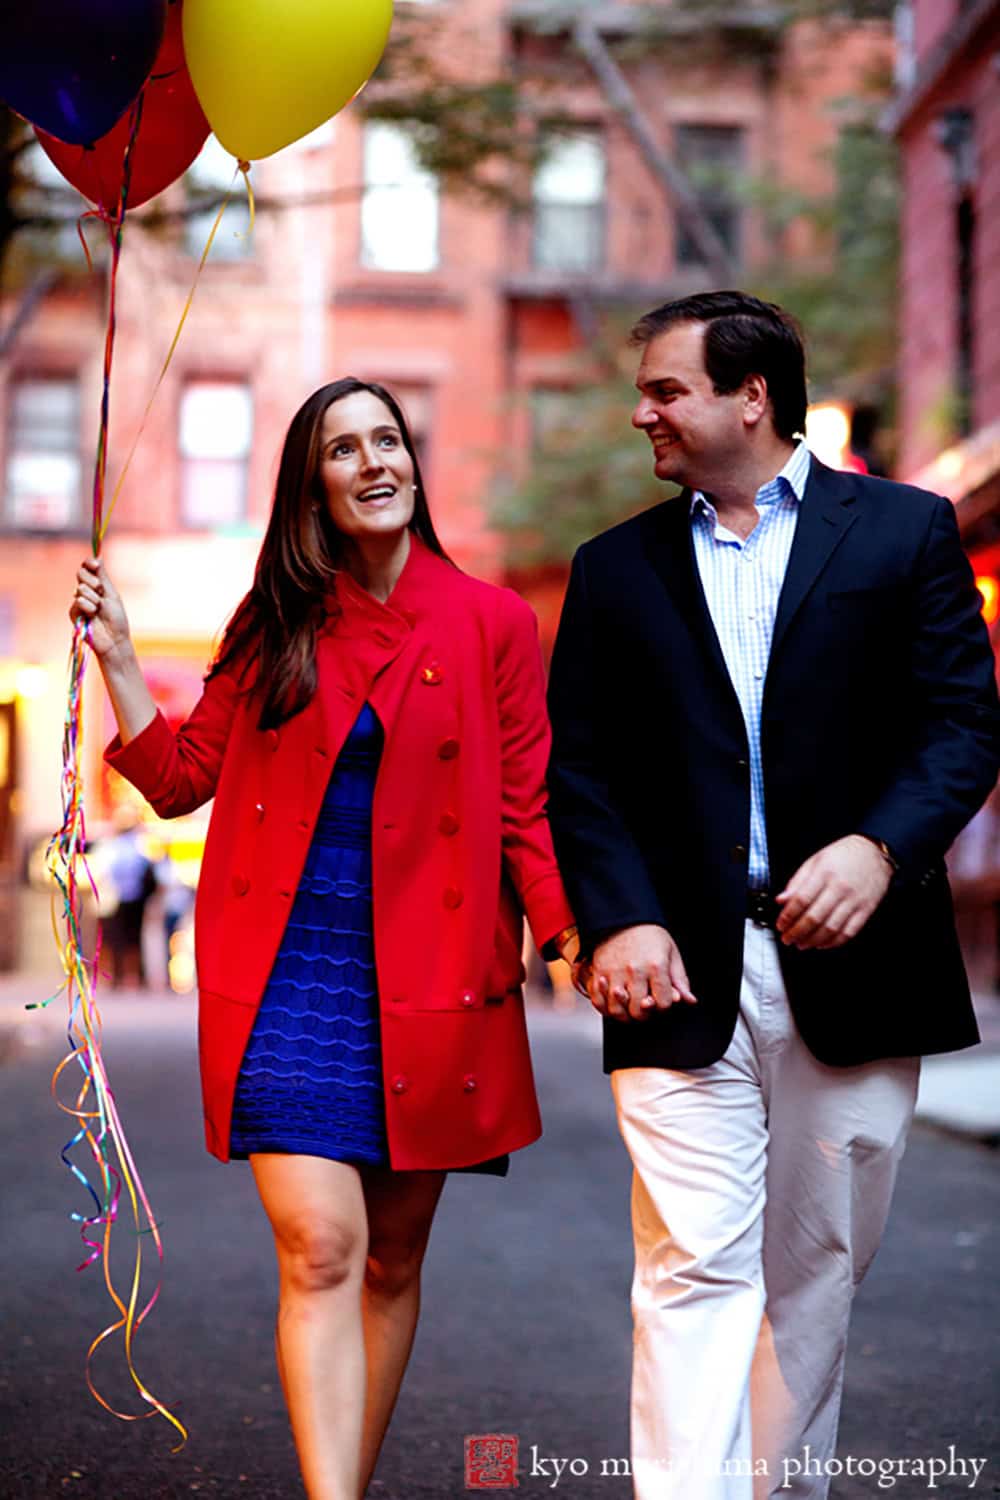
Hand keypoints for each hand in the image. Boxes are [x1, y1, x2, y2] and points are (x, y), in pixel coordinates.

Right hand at [70, 557, 131, 660]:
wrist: (113, 639)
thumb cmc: (117, 618)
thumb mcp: (111, 594)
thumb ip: (103, 576)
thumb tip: (99, 556)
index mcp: (98, 586)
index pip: (87, 568)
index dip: (89, 563)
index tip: (96, 564)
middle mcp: (87, 592)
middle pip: (81, 573)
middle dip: (92, 580)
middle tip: (100, 590)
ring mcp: (79, 602)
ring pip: (80, 588)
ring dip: (93, 598)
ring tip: (99, 609)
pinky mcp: (73, 613)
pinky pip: (78, 601)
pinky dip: (88, 607)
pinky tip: (92, 615)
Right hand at [589, 923, 695, 1022]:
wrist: (623, 918)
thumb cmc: (650, 936)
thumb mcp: (671, 953)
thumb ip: (680, 980)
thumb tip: (689, 1000)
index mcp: (656, 966)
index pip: (663, 1003)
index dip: (665, 1005)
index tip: (662, 997)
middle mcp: (634, 971)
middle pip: (639, 1011)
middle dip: (645, 1014)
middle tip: (646, 1006)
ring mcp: (614, 973)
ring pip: (616, 1010)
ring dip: (624, 1014)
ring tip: (629, 1007)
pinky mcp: (598, 971)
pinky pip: (597, 1000)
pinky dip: (604, 1007)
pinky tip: (613, 1002)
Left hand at [776, 834, 892, 949]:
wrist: (875, 852)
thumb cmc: (844, 855)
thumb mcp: (816, 861)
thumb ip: (797, 881)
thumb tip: (781, 900)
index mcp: (824, 873)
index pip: (801, 900)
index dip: (788, 916)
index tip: (780, 925)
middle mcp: (840, 888)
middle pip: (814, 917)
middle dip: (797, 932)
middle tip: (787, 938)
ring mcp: (854, 900)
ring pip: (831, 928)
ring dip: (813, 940)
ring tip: (802, 943)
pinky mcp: (866, 910)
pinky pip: (849, 932)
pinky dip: (834, 942)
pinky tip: (823, 943)